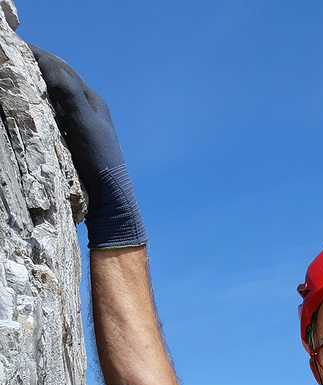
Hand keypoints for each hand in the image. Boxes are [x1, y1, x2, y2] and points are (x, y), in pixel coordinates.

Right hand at [29, 46, 146, 249]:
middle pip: (57, 79)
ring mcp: (79, 125)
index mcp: (92, 101)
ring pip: (53, 97)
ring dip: (36, 84)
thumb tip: (48, 63)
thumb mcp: (85, 126)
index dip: (38, 55)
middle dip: (35, 65)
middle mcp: (87, 110)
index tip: (15, 45)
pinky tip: (28, 107)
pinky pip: (53, 115)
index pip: (61, 69)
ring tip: (15, 76)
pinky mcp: (73, 141)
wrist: (110, 201)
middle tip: (11, 56)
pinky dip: (39, 105)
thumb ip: (70, 95)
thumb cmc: (100, 163)